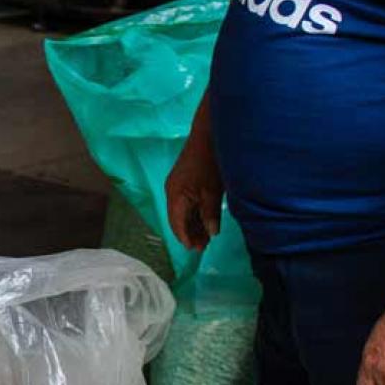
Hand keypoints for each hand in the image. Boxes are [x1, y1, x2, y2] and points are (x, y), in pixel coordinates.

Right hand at [165, 126, 223, 251]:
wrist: (209, 134)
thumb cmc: (209, 162)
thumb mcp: (212, 192)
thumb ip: (210, 214)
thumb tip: (211, 234)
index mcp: (175, 196)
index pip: (176, 224)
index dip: (185, 238)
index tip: (196, 250)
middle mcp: (172, 192)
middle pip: (178, 219)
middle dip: (190, 233)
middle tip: (204, 246)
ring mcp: (178, 185)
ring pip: (183, 211)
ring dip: (194, 224)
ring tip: (207, 237)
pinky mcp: (185, 180)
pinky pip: (187, 202)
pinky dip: (195, 213)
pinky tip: (206, 219)